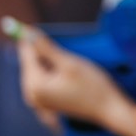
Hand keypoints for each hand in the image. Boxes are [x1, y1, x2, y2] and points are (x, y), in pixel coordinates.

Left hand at [19, 32, 135, 135]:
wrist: (109, 110)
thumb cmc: (93, 86)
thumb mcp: (70, 63)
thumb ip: (47, 48)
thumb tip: (28, 34)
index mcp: (35, 85)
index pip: (26, 55)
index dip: (28, 38)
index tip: (27, 24)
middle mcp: (31, 95)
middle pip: (29, 64)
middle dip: (37, 50)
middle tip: (44, 35)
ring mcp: (39, 102)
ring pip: (36, 72)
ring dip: (45, 60)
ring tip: (60, 54)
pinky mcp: (47, 104)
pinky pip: (42, 81)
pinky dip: (49, 71)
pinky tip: (61, 67)